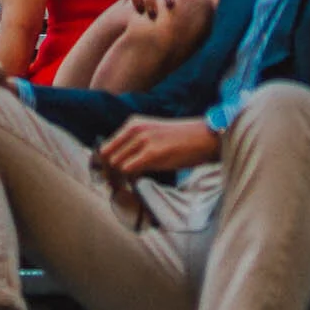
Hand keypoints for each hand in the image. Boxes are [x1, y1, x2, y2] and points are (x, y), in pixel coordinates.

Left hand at [93, 115, 220, 180]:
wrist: (203, 137)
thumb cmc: (179, 140)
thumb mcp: (152, 135)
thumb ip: (134, 146)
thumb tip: (117, 166)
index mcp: (132, 124)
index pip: (106, 147)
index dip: (106, 165)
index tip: (112, 178)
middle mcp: (134, 129)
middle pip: (108, 157)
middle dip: (111, 173)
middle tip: (120, 185)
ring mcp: (142, 140)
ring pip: (116, 164)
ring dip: (120, 177)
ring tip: (130, 184)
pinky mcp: (151, 152)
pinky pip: (129, 169)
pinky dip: (130, 178)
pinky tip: (138, 181)